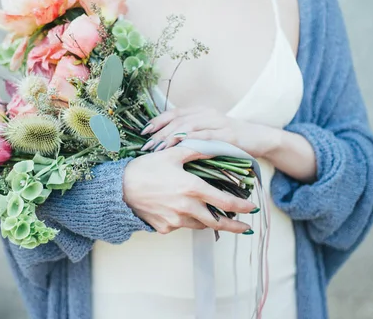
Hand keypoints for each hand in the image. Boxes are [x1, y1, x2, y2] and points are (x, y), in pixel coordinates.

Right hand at [122, 147, 255, 234]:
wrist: (118, 189)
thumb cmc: (145, 168)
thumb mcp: (172, 154)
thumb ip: (196, 150)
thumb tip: (214, 145)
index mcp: (192, 188)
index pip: (225, 201)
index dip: (242, 206)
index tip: (253, 207)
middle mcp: (186, 208)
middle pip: (218, 222)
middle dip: (234, 226)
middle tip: (246, 228)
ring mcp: (175, 220)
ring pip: (200, 224)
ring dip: (210, 221)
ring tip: (217, 217)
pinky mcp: (165, 227)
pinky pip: (181, 225)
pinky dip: (187, 219)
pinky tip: (184, 211)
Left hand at [140, 106, 279, 157]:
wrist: (260, 138)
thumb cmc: (230, 139)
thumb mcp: (209, 133)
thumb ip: (191, 134)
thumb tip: (165, 144)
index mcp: (200, 112)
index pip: (173, 113)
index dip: (157, 121)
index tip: (143, 132)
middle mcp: (207, 114)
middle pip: (177, 120)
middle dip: (160, 133)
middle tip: (146, 146)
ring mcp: (218, 123)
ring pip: (189, 127)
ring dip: (171, 138)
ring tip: (158, 149)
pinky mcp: (228, 135)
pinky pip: (206, 137)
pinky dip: (192, 141)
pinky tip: (180, 147)